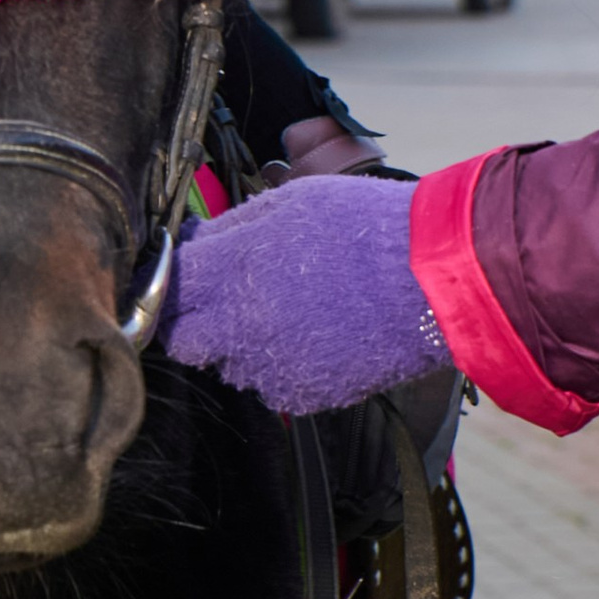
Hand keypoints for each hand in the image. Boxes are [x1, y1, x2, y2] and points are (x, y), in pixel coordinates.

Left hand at [162, 178, 450, 414]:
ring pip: (227, 363)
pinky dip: (279, 364)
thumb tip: (191, 243)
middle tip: (221, 299)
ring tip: (285, 310)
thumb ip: (228, 229)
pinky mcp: (301, 395)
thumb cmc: (366, 230)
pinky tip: (312, 334)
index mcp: (234, 270)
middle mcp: (242, 326)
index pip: (166, 287)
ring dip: (239, 343)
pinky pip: (269, 383)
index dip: (169, 280)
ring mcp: (271, 366)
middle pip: (182, 339)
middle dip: (193, 320)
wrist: (432, 280)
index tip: (182, 273)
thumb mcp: (288, 203)